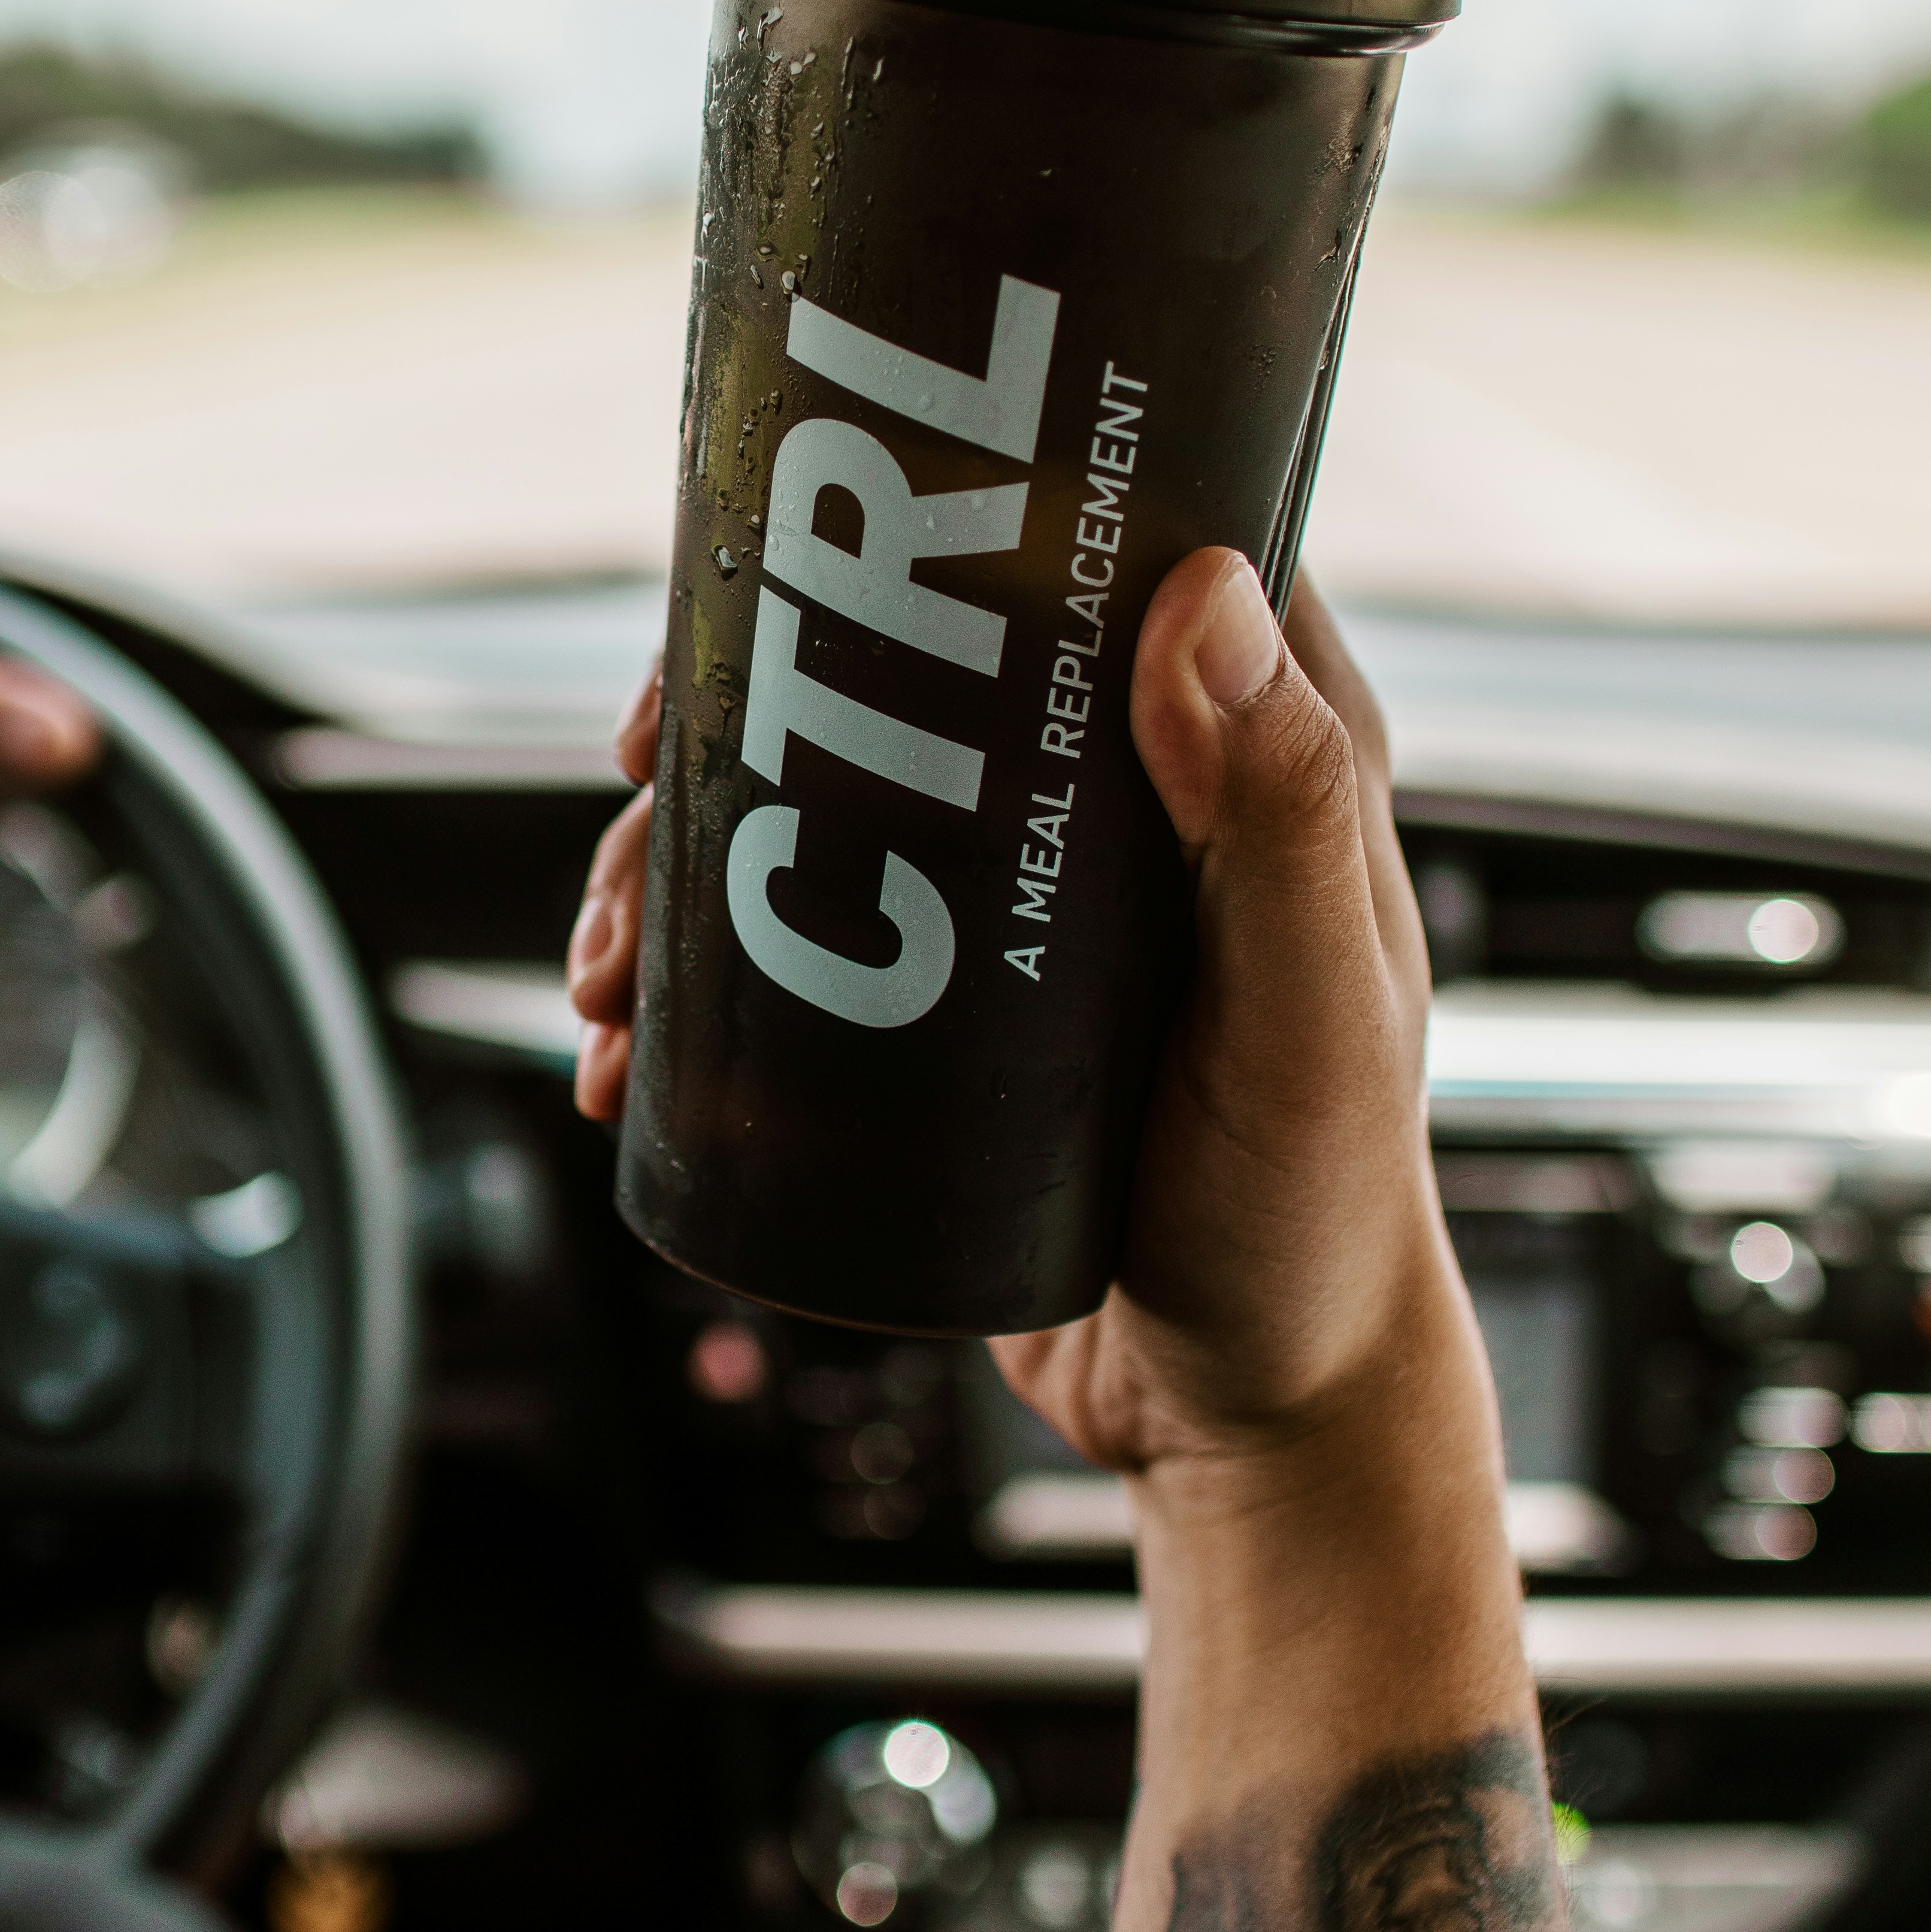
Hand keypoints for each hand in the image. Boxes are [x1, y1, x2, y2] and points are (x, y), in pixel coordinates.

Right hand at [565, 557, 1490, 1522]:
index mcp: (1246, 754)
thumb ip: (1277, 816)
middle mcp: (1126, 804)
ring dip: (677, 866)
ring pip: (815, 810)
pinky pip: (788, 950)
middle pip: (900, 672)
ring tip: (611, 974)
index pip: (1099, 545)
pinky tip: (624, 1052)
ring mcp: (1018, 905)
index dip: (939, 512)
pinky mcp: (939, 1013)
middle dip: (735, 718)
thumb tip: (1199, 590)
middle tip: (636, 793)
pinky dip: (685, 982)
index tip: (783, 559)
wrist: (1251, 1419)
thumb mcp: (1311, 1017)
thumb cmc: (1319, 1223)